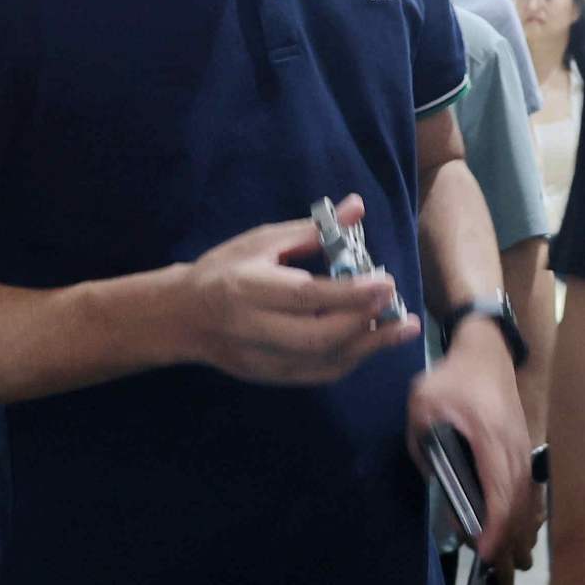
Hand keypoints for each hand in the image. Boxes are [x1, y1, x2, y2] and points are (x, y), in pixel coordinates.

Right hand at [176, 195, 422, 385]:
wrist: (182, 317)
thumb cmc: (224, 269)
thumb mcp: (263, 241)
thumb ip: (312, 230)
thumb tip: (357, 208)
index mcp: (246, 289)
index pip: (305, 296)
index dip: (349, 293)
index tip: (386, 282)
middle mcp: (252, 329)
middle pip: (316, 337)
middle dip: (363, 322)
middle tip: (397, 305)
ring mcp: (260, 359)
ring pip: (322, 362)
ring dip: (368, 347)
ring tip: (401, 327)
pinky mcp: (269, 377)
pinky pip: (318, 375)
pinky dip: (351, 359)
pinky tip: (374, 342)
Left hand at [409, 315, 534, 564]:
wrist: (486, 350)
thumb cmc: (452, 377)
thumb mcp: (422, 405)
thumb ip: (422, 444)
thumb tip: (435, 481)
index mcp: (489, 435)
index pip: (499, 488)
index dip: (494, 524)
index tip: (482, 550)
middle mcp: (513, 444)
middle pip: (519, 499)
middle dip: (508, 535)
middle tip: (490, 563)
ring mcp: (524, 444)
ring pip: (527, 493)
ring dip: (517, 525)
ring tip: (502, 553)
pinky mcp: (525, 444)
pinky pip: (528, 483)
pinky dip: (522, 508)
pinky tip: (513, 525)